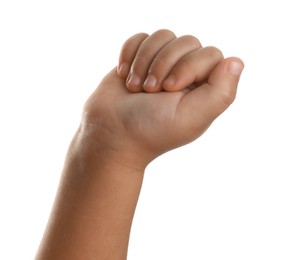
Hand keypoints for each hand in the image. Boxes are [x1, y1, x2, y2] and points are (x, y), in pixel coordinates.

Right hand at [83, 29, 243, 169]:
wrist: (110, 132)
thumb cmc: (150, 129)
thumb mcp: (191, 117)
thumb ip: (221, 92)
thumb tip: (236, 61)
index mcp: (203, 88)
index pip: (210, 54)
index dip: (188, 66)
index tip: (169, 90)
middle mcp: (185, 74)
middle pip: (187, 41)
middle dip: (163, 65)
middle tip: (149, 92)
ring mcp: (161, 65)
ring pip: (163, 36)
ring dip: (144, 61)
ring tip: (135, 87)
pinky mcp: (139, 59)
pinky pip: (141, 37)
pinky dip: (130, 54)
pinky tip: (124, 76)